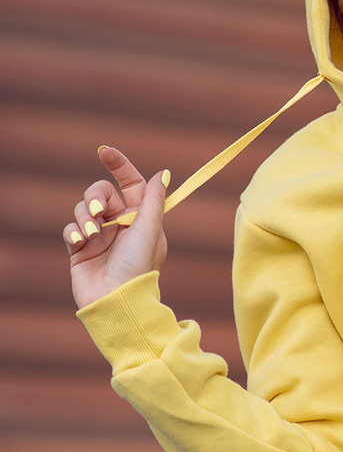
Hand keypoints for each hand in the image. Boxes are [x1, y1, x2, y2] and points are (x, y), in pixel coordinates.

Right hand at [63, 147, 168, 309]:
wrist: (116, 299)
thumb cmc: (138, 266)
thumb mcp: (148, 229)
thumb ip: (153, 200)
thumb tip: (163, 173)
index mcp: (141, 218)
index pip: (130, 183)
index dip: (119, 166)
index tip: (105, 151)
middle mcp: (120, 225)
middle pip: (101, 192)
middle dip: (96, 196)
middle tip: (99, 212)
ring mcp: (99, 237)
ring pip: (83, 209)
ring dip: (84, 217)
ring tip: (91, 234)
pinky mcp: (81, 250)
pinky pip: (71, 229)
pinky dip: (74, 233)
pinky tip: (81, 244)